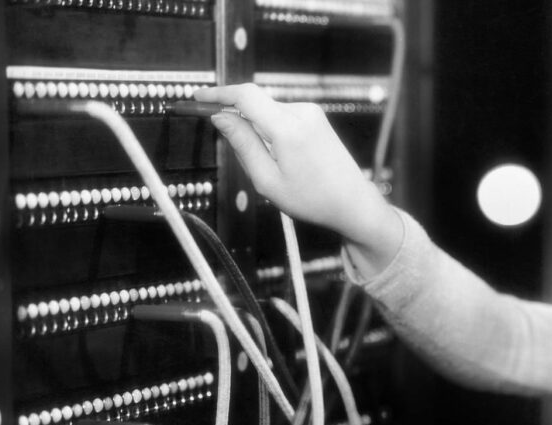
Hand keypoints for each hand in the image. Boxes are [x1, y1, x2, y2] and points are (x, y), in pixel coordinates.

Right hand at [194, 84, 401, 269]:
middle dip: (237, 119)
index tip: (198, 99)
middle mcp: (302, 113)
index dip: (217, 94)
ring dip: (258, 130)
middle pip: (255, 103)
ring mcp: (312, 113)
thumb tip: (221, 117)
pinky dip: (273, 131)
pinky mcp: (317, 118)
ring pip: (268, 111)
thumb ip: (242, 144)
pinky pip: (283, 117)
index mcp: (288, 128)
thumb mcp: (267, 180)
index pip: (245, 95)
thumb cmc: (312, 199)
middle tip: (233, 149)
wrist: (353, 203)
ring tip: (274, 166)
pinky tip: (285, 160)